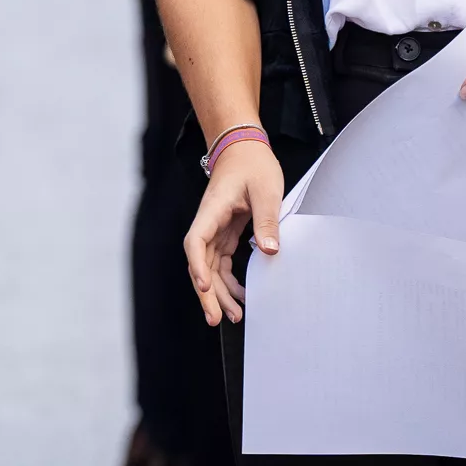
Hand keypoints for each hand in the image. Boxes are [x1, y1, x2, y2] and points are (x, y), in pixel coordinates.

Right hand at [182, 136, 281, 325]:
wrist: (244, 147)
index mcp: (213, 210)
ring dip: (218, 292)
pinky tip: (242, 296)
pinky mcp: (225, 232)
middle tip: (217, 319)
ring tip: (234, 316)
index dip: (197, 266)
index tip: (205, 287)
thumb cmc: (254, 164)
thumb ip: (267, 222)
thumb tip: (269, 252)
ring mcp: (215, 228)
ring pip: (209, 267)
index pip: (195, 242)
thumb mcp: (267, 191)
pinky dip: (229, 281)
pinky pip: (221, 262)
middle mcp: (208, 222)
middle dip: (206, 293)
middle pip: (199, 263)